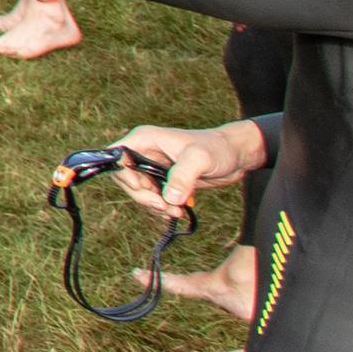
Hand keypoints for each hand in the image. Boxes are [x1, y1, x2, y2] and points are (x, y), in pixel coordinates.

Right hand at [110, 119, 264, 221]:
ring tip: (176, 211)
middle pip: (126, 179)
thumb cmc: (218, 148)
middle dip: (143, 197)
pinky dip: (162, 208)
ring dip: (154, 205)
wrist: (235, 156)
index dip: (124, 175)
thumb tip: (169, 198)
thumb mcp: (200, 159)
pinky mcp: (163, 181)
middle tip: (164, 207)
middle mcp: (145, 152)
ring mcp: (153, 168)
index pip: (117, 156)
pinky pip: (152, 197)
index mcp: (145, 140)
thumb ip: (183, 176)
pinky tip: (177, 211)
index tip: (144, 188)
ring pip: (139, 192)